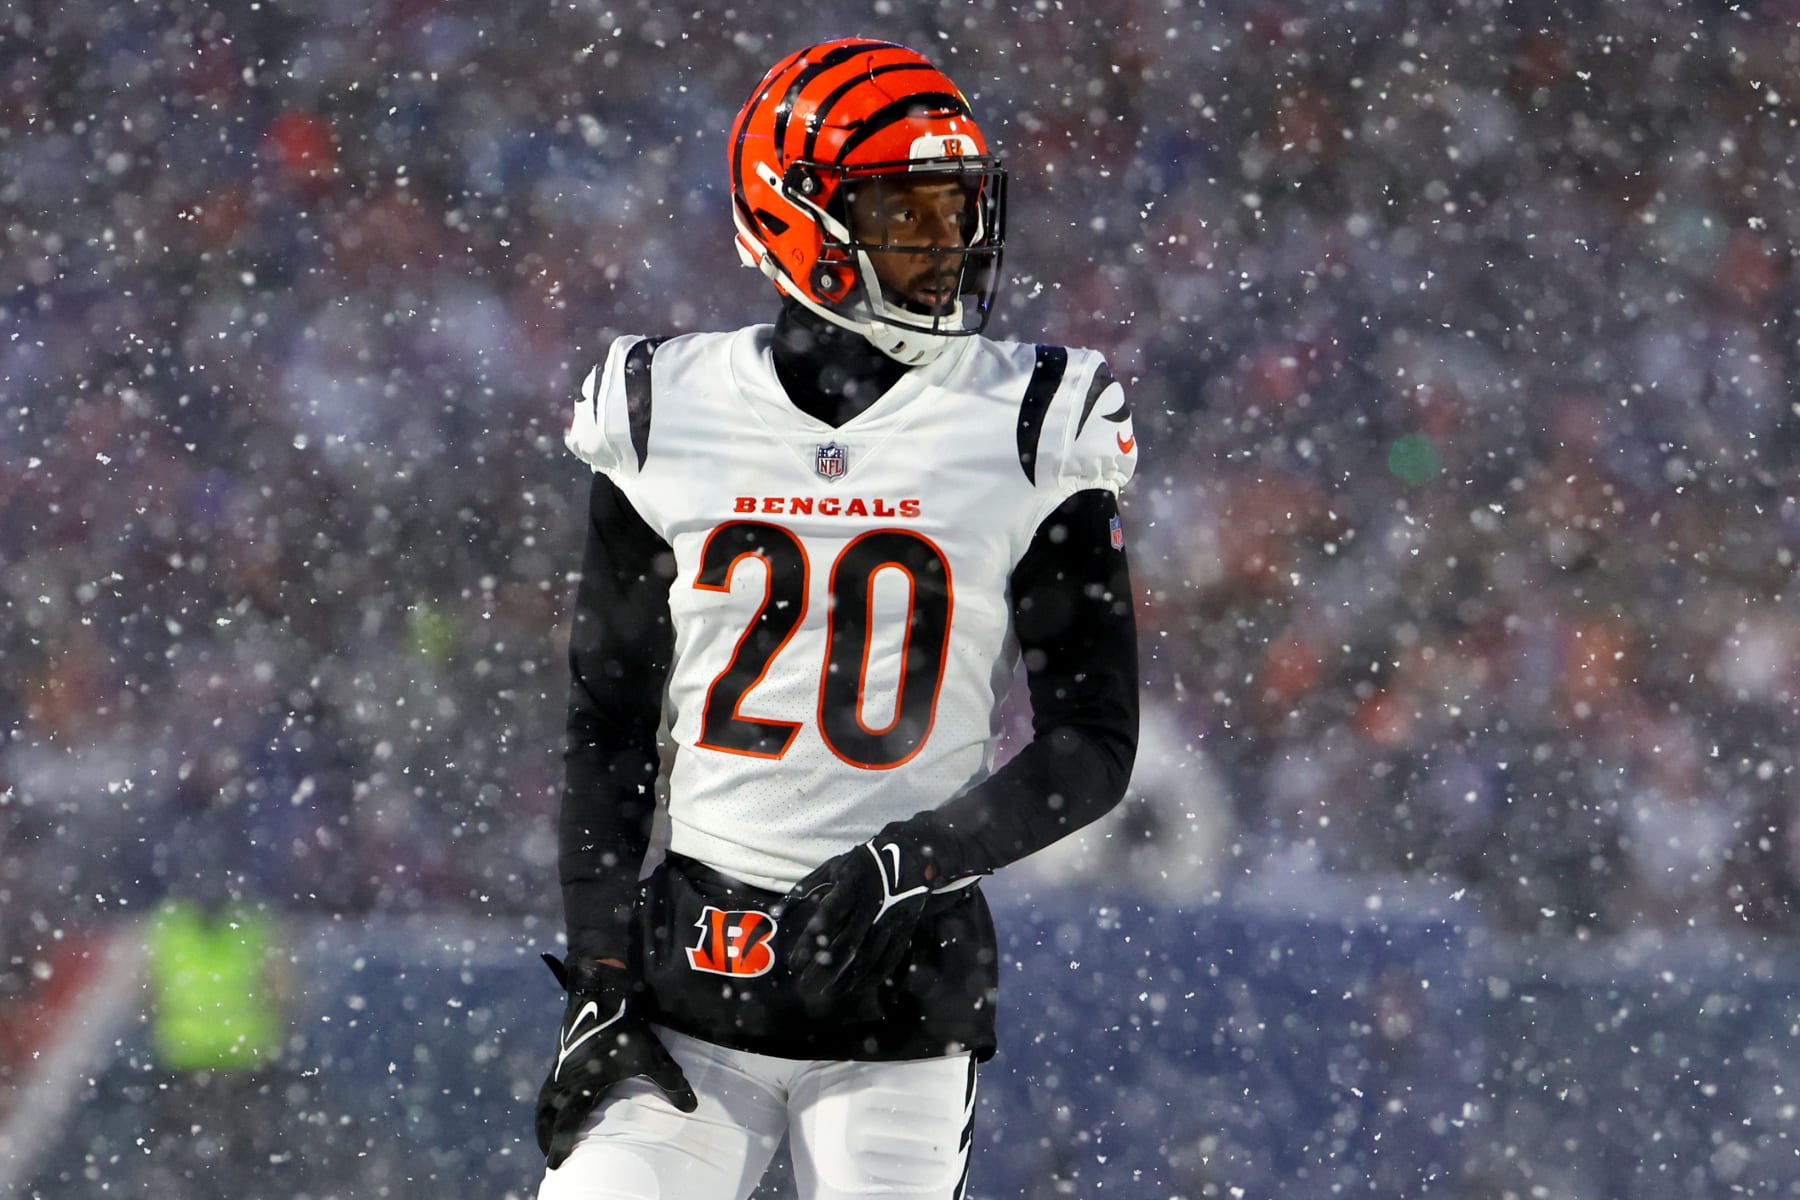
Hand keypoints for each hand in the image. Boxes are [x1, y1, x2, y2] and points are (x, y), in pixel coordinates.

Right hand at [535, 954, 696, 1168]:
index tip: (556, 1165)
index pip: (567, 1123)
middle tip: (550, 1152)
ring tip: (547, 1133)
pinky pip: (548, 1086)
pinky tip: (557, 1101)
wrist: (600, 994)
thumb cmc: (625, 1028)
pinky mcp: (561, 1056)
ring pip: (544, 1101)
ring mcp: (560, 1067)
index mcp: (583, 1086)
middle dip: (546, 1136)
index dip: (561, 1146)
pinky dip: (547, 1102)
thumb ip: (671, 1084)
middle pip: (547, 1116)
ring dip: (543, 1120)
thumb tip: (691, 1107)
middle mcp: (565, 1080)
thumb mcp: (652, 1057)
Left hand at [782, 820, 985, 999]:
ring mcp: (890, 919)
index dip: (811, 940)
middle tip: (804, 985)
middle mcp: (871, 904)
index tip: (795, 962)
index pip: (828, 916)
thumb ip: (805, 888)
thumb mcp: (832, 867)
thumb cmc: (862, 864)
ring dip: (846, 977)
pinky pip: (890, 958)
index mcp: (850, 886)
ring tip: (826, 994)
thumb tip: (778, 913)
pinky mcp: (904, 930)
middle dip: (824, 967)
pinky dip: (873, 976)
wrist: (910, 857)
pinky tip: (856, 988)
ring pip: (868, 955)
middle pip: (846, 942)